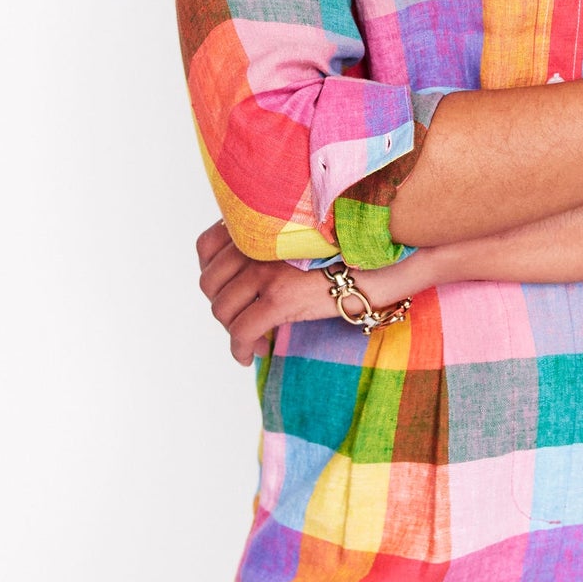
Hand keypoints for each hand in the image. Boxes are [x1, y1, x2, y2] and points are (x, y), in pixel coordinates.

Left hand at [194, 223, 422, 364]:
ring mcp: (264, 271)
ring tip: (251, 342)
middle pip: (210, 283)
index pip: (206, 247)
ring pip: (222, 310)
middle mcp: (255, 244)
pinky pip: (241, 332)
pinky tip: (251, 355)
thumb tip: (249, 276)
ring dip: (232, 331)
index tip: (228, 291)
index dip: (212, 274)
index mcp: (257, 226)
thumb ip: (270, 244)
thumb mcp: (299, 238)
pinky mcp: (278, 298)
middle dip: (223, 307)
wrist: (376, 260)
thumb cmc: (345, 251)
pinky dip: (239, 349)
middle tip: (242, 321)